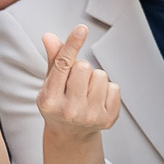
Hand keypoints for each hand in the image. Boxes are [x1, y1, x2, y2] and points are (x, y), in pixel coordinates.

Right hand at [38, 26, 122, 141]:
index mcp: (49, 100)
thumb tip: (49, 36)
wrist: (71, 134)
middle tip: (76, 83)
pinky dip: (108, 89)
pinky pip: (114, 87)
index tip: (82, 29)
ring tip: (86, 92)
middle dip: (81, 68)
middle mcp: (69, 110)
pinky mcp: (107, 119)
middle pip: (84, 67)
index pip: (62, 66)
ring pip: (101, 75)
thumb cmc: (59, 103)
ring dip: (95, 79)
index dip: (72, 44)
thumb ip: (53, 59)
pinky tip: (97, 100)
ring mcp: (89, 116)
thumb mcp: (51, 83)